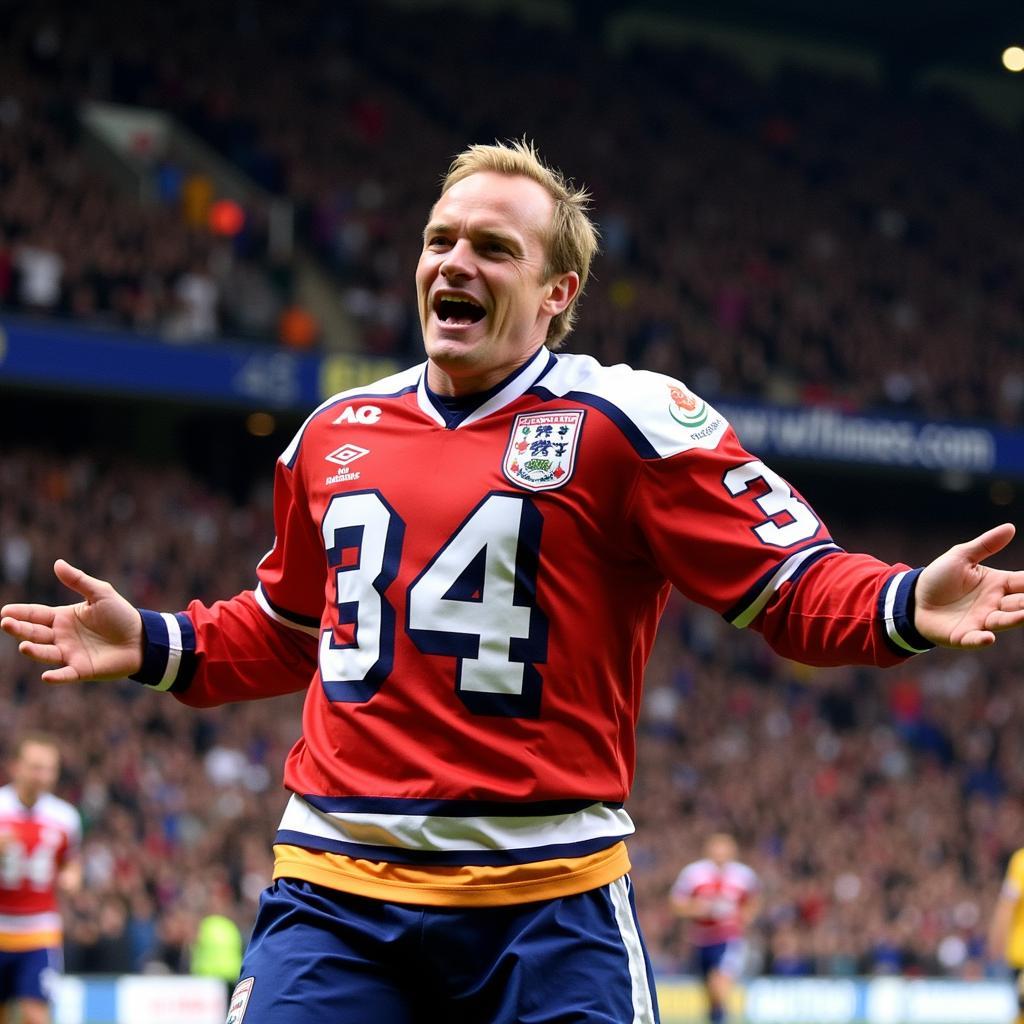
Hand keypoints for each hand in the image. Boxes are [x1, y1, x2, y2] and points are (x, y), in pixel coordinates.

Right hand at [0, 560, 142, 682]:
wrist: (142, 638)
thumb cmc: (121, 615)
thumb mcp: (100, 593)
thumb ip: (79, 580)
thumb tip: (57, 563)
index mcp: (63, 618)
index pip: (36, 615)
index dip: (20, 613)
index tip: (5, 612)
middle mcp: (61, 637)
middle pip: (35, 633)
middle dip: (19, 629)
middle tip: (6, 623)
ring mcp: (70, 654)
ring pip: (46, 653)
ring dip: (34, 651)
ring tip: (24, 646)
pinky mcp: (82, 669)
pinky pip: (66, 674)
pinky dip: (56, 676)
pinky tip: (46, 676)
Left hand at [914, 524, 1023, 648]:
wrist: (913, 598)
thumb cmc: (940, 578)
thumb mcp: (961, 557)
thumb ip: (986, 545)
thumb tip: (1010, 527)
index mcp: (998, 584)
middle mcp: (994, 604)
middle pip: (1019, 603)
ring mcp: (980, 621)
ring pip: (1003, 621)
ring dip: (1015, 619)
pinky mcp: (963, 635)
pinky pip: (975, 639)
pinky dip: (982, 640)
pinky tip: (989, 638)